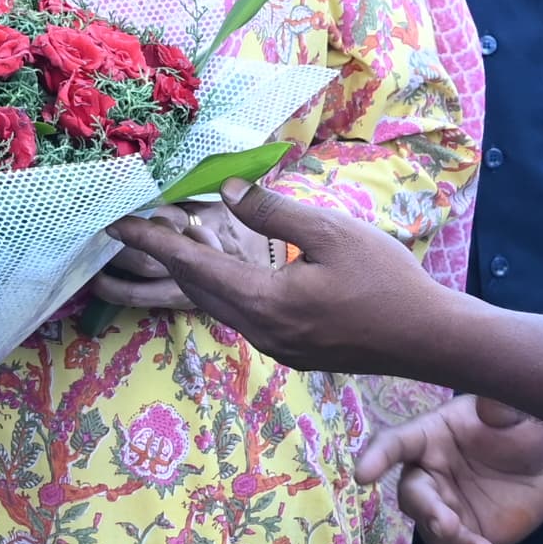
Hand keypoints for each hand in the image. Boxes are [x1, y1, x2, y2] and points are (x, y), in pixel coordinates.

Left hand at [107, 183, 464, 377]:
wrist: (429, 339)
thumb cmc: (386, 280)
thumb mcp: (331, 233)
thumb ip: (272, 211)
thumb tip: (224, 191)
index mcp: (265, 303)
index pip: (192, 265)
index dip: (150, 240)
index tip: (114, 223)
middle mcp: (261, 332)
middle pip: (198, 289)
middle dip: (166, 254)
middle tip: (140, 222)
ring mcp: (275, 348)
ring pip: (219, 304)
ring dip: (197, 271)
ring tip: (178, 236)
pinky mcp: (292, 352)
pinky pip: (244, 315)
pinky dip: (226, 287)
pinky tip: (229, 267)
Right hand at [356, 394, 542, 543]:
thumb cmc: (523, 428)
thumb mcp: (517, 413)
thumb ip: (501, 409)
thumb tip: (490, 401)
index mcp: (430, 438)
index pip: (395, 444)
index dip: (377, 457)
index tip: (363, 476)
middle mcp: (429, 477)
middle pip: (412, 498)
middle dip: (427, 513)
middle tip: (448, 525)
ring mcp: (444, 511)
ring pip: (432, 534)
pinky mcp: (463, 538)